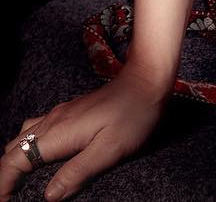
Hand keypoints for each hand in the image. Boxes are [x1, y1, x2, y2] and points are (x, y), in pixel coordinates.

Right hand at [0, 64, 168, 199]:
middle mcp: (53, 121)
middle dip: (6, 175)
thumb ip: (78, 172)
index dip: (3, 185)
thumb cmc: (133, 114)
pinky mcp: (71, 111)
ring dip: (16, 159)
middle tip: (11, 197)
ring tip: (20, 182)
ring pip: (23, 136)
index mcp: (58, 133)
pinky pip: (37, 128)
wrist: (148, 79)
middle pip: (13, 149)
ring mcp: (61, 113)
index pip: (15, 160)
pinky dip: (28, 145)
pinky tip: (41, 155)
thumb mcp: (110, 149)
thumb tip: (48, 197)